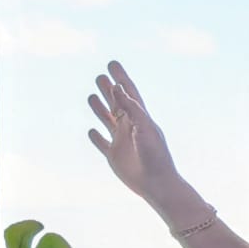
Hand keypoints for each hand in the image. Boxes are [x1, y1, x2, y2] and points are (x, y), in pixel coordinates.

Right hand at [88, 61, 178, 203]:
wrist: (157, 183)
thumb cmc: (155, 156)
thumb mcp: (144, 127)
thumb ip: (131, 108)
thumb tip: (117, 87)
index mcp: (139, 118)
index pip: (128, 93)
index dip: (120, 78)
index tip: (112, 64)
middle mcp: (130, 127)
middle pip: (116, 104)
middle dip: (108, 90)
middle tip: (100, 76)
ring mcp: (121, 141)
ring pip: (107, 120)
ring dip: (99, 108)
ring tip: (91, 96)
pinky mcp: (114, 156)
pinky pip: (102, 143)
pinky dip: (95, 137)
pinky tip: (91, 130)